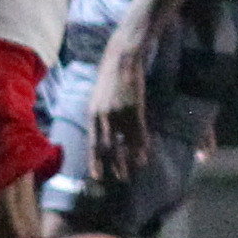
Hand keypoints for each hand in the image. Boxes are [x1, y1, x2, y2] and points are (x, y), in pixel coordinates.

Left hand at [89, 41, 148, 182]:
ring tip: (133, 171)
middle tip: (120, 178)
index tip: (97, 176)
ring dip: (129, 159)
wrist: (122, 59)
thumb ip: (98, 116)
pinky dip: (142, 146)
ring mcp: (119, 114)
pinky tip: (145, 156)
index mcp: (92, 114)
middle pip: (108, 147)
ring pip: (125, 143)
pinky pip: (139, 133)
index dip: (94, 161)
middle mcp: (103, 117)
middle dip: (114, 164)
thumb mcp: (97, 98)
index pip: (92, 143)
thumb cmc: (109, 78)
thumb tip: (101, 133)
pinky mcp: (135, 109)